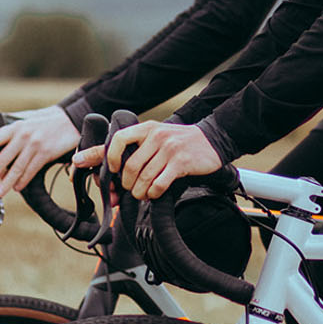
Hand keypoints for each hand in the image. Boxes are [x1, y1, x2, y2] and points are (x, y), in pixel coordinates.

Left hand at [0, 106, 79, 199]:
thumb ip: (9, 138)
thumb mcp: (24, 125)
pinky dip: (22, 181)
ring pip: (16, 169)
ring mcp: (34, 144)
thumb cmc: (42, 125)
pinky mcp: (46, 153)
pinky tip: (17, 188)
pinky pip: (30, 170)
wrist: (68, 121)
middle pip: (1, 159)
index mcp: (14, 127)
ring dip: (5, 184)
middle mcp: (22, 135)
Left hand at [75, 120, 221, 199]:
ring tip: (143, 194)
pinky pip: (159, 184)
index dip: (110, 157)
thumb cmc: (179, 142)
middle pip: (130, 166)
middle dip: (127, 184)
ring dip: (140, 192)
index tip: (113, 170)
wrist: (212, 140)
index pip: (119, 139)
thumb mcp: (157, 136)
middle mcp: (157, 136)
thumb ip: (137, 148)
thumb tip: (111, 173)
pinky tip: (155, 193)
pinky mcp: (181, 163)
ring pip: (144, 178)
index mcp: (147, 129)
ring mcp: (170, 149)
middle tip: (131, 189)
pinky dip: (153, 193)